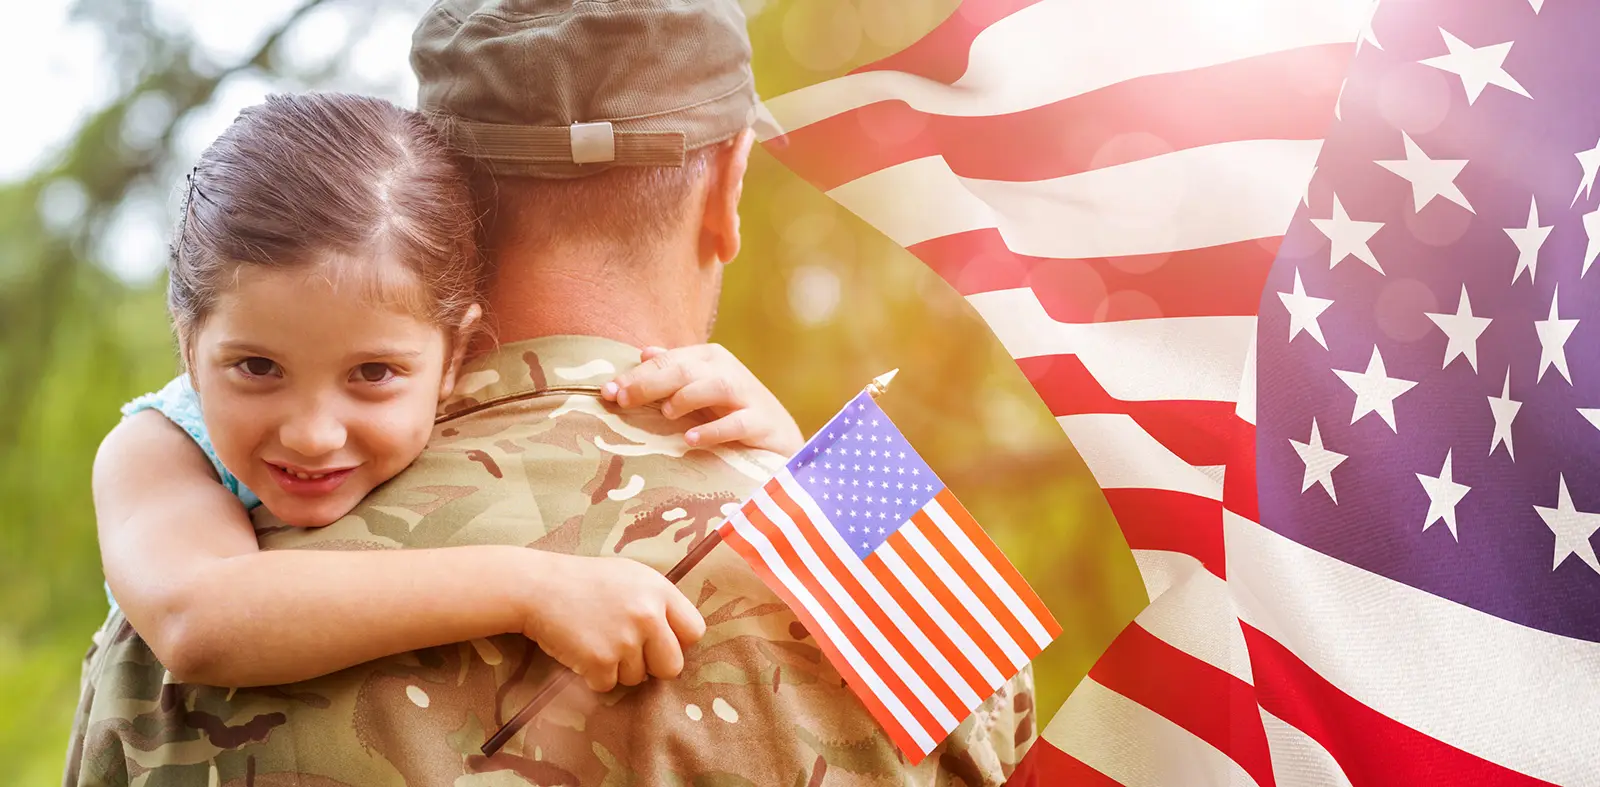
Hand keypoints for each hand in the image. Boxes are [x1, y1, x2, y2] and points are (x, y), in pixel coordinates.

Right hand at [520, 553, 705, 692]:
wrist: (538, 587)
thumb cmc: (585, 582)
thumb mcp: (631, 577)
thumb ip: (658, 602)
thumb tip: (680, 638)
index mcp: (660, 590)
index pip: (694, 631)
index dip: (677, 641)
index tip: (659, 642)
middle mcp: (648, 615)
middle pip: (672, 666)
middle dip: (652, 666)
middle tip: (628, 652)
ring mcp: (625, 639)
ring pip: (637, 679)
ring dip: (618, 669)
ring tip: (597, 641)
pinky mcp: (600, 660)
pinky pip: (608, 685)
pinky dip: (593, 676)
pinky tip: (581, 650)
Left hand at [602, 344, 804, 456]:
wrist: (778, 439)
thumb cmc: (729, 411)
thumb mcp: (699, 389)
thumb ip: (672, 371)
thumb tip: (643, 352)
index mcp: (708, 358)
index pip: (666, 361)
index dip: (635, 375)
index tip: (607, 393)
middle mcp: (727, 371)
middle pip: (685, 370)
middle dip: (650, 384)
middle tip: (622, 401)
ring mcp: (747, 396)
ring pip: (714, 386)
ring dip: (686, 397)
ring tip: (666, 413)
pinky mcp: (761, 423)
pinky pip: (737, 423)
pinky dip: (714, 430)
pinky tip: (691, 439)